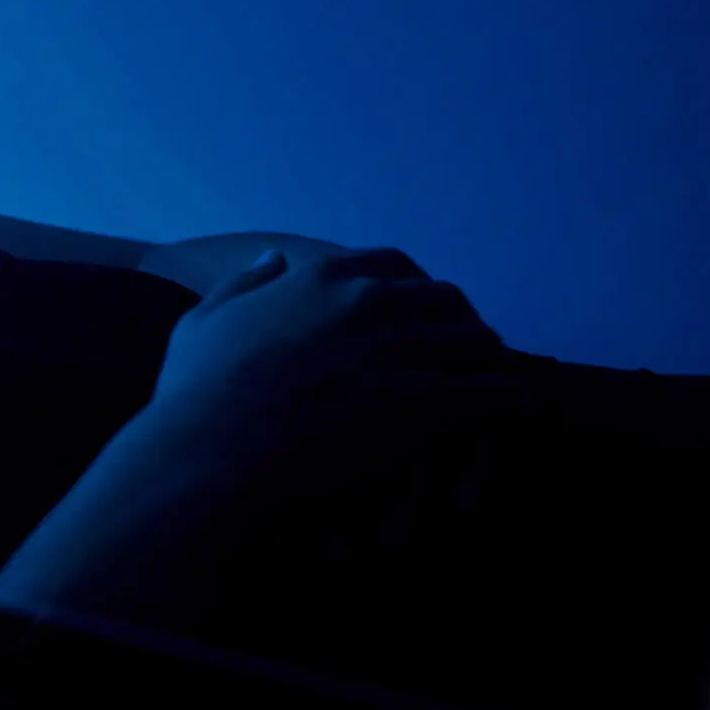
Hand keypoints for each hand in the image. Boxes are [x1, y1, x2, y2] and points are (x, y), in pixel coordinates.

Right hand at [0, 241, 511, 628]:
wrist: (210, 453)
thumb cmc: (196, 396)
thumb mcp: (204, 321)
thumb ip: (244, 282)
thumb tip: (275, 256)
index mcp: (321, 276)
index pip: (393, 265)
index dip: (412, 289)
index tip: (418, 311)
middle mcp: (370, 301)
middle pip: (446, 299)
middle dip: (458, 322)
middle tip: (464, 349)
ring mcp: (402, 349)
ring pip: (478, 341)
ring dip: (487, 360)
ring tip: (493, 380)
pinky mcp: (426, 402)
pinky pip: (493, 391)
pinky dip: (510, 399)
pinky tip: (513, 412)